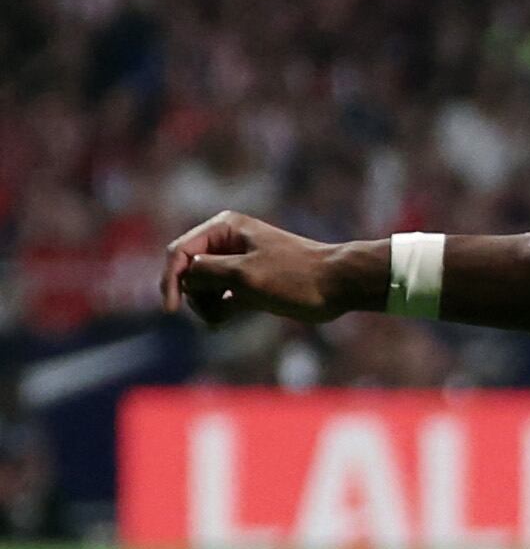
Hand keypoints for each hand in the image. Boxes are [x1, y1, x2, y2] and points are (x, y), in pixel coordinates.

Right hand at [165, 212, 370, 325]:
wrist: (340, 285)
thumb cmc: (296, 276)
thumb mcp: (245, 274)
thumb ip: (207, 272)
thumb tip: (185, 276)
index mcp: (224, 228)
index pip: (179, 252)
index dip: (170, 280)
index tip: (171, 309)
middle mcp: (227, 242)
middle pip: (188, 271)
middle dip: (194, 294)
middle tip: (214, 312)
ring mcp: (237, 264)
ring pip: (202, 287)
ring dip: (205, 305)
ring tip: (222, 318)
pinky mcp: (249, 284)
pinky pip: (219, 298)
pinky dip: (218, 310)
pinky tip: (223, 320)